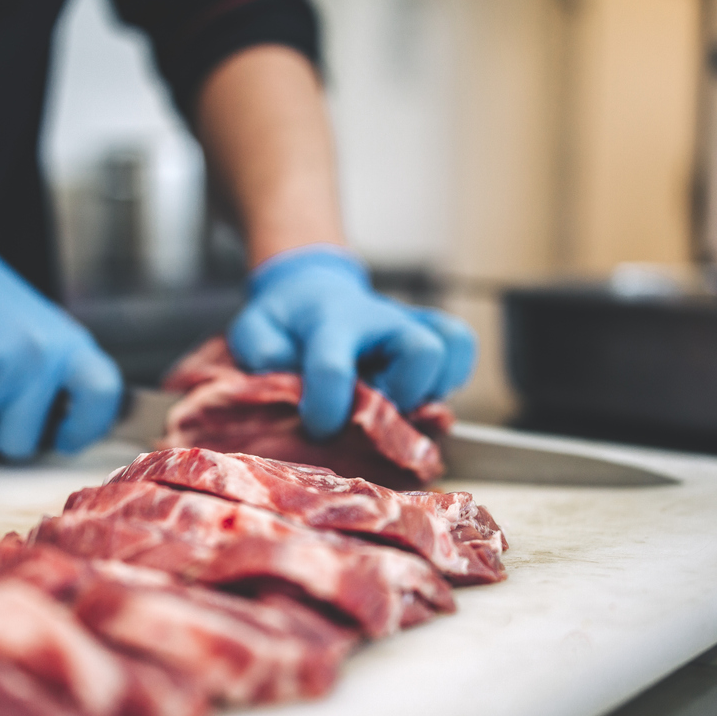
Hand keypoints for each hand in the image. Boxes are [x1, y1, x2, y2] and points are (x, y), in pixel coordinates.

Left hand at [227, 245, 475, 438]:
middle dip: (403, 396)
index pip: (334, 366)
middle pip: (422, 351)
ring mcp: (410, 325)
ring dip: (434, 387)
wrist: (311, 289)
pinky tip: (421, 393)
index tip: (319, 427)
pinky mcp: (429, 332)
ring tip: (402, 405)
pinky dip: (452, 376)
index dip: (327, 406)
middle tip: (376, 414)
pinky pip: (461, 346)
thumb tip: (286, 376)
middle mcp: (380, 321)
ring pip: (452, 347)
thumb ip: (261, 353)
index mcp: (329, 323)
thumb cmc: (285, 321)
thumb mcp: (255, 329)